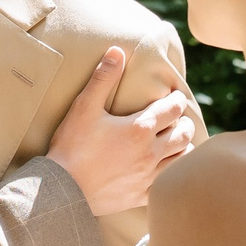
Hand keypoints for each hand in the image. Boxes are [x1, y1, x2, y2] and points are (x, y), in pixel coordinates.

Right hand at [46, 46, 201, 214]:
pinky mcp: (142, 194)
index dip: (176, 99)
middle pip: (184, 133)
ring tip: (175, 141)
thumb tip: (116, 51)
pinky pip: (168, 182)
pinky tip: (165, 168)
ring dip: (182, 147)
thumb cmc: (71, 147)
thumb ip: (103, 78)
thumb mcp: (84, 108)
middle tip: (176, 118)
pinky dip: (172, 172)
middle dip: (183, 122)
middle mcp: (150, 152)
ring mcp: (148, 175)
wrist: (61, 190)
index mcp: (140, 128)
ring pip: (182, 158)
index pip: (173, 108)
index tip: (173, 97)